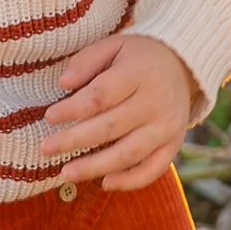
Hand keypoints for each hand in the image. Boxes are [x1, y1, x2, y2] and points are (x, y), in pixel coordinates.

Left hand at [38, 32, 193, 190]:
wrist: (185, 65)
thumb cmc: (138, 56)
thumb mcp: (113, 45)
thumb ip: (87, 61)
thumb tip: (63, 84)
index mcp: (140, 73)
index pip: (102, 95)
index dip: (74, 109)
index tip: (49, 117)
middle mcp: (156, 102)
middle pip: (111, 127)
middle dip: (75, 140)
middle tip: (46, 148)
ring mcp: (167, 127)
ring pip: (129, 153)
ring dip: (96, 166)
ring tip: (66, 173)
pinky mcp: (174, 144)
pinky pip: (153, 169)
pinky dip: (130, 180)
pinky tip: (104, 183)